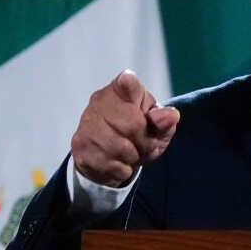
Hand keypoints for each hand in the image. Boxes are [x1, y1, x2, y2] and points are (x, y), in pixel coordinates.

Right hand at [71, 70, 179, 186]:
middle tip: (145, 145)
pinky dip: (121, 169)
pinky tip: (118, 162)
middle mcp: (100, 101)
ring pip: (120, 147)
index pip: (126, 83)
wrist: (110, 158)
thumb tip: (171, 115)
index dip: (129, 84)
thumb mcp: (157, 127)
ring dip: (133, 157)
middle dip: (145, 142)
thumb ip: (164, 120)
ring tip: (132, 154)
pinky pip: (110, 164)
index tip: (128, 80)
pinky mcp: (79, 145)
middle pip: (133, 125)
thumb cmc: (138, 134)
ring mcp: (87, 123)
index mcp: (122, 90)